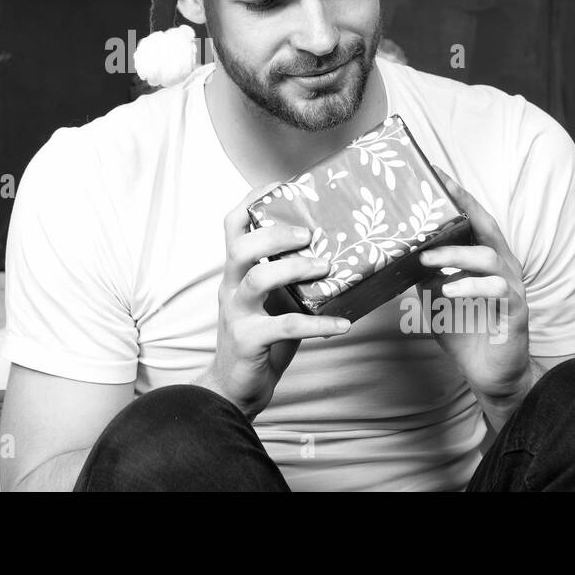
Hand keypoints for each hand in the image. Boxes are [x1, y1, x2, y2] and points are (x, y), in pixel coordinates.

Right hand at [195, 183, 352, 420]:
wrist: (233, 389)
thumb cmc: (260, 340)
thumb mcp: (272, 302)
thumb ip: (289, 279)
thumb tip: (335, 254)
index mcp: (235, 272)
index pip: (232, 226)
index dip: (250, 201)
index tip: (278, 185)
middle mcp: (231, 287)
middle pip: (241, 246)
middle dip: (276, 234)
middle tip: (309, 235)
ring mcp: (237, 313)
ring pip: (259, 278)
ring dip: (295, 268)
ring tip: (326, 268)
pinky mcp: (250, 340)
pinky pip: (286, 326)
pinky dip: (319, 325)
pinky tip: (343, 325)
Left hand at [416, 167, 532, 418]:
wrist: (490, 374)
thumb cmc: (465, 332)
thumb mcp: (434, 299)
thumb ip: (422, 276)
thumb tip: (393, 256)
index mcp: (484, 259)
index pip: (472, 220)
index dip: (457, 195)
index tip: (434, 172)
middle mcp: (502, 266)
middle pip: (487, 226)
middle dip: (464, 205)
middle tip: (439, 190)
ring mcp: (511, 287)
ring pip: (489, 256)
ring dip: (455, 254)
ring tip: (426, 258)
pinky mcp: (514, 311)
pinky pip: (496, 290)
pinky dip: (471, 286)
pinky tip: (449, 289)